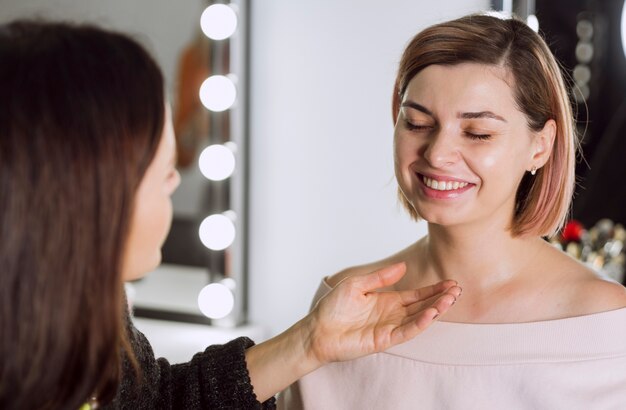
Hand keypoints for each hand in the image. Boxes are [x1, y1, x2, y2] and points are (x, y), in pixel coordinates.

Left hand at [305, 262, 460, 364]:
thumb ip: (380, 278)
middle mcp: (392, 314)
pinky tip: (431, 314)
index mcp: (388, 301)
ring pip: (418, 319)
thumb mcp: (357, 285)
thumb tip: (403, 266)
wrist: (317, 330)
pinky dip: (420, 324)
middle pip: (423, 306)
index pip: (417, 295)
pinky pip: (406, 332)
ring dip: (435, 310)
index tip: (450, 282)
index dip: (433, 289)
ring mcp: (390, 328)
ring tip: (450, 299)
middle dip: (440, 298)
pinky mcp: (384, 340)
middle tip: (457, 289)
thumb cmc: (333, 308)